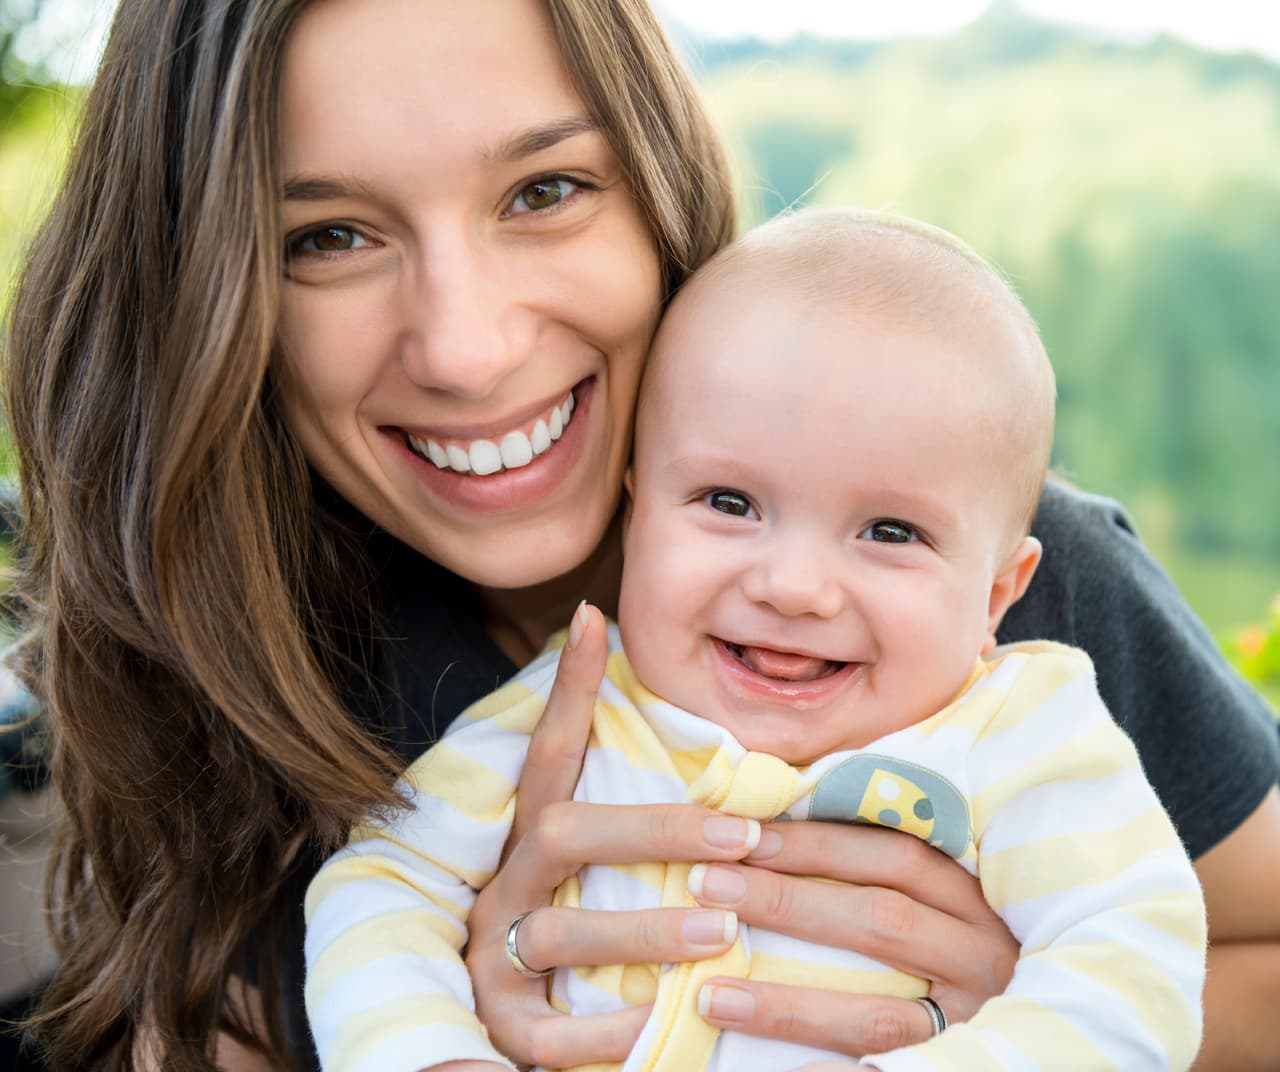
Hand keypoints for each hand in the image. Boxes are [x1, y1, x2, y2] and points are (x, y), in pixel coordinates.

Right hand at [466, 604, 759, 1068]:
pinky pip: (549, 1033)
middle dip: (654, 831)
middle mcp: (508, 884)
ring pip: (559, 931)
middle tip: (740, 837)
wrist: (508, 1032)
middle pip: (564, 833)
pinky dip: (607, 1031)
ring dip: (644, 927)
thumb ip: (631, 819)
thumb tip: (687, 739)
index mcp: (532, 839)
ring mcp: (498, 954)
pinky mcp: (504, 1027)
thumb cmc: (578, 929)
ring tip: (722, 929)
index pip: (550, 751)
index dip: (569, 687)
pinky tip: (664, 1023)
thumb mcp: (593, 868)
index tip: (593, 617)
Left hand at [690, 820, 1017, 1056]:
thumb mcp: (942, 900)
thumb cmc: (958, 945)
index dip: (816, 841)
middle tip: (705, 887)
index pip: (894, 855)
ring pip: (875, 1016)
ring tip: (710, 995)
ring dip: (786, 1005)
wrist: (1047, 1042)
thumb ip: (880, 865)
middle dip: (787, 901)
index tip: (741, 832)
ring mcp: (973, 1027)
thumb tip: (775, 827)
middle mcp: (984, 960)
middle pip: (881, 920)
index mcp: (978, 900)